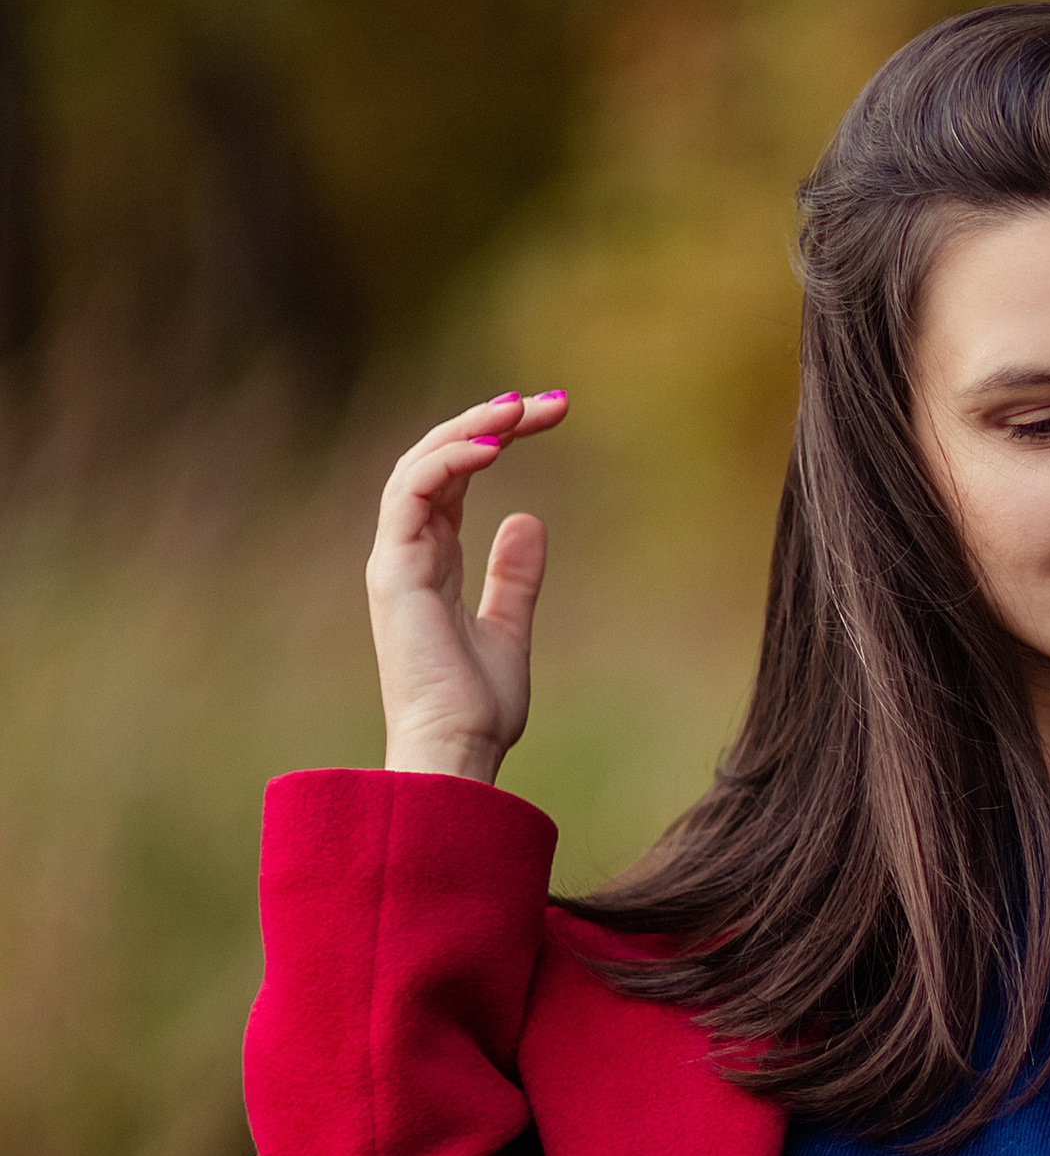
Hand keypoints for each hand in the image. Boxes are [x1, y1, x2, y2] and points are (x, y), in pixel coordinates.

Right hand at [366, 390, 568, 782]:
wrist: (455, 751)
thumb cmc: (476, 708)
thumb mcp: (509, 630)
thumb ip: (514, 577)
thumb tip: (528, 520)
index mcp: (429, 562)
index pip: (452, 478)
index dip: (492, 439)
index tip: (545, 417)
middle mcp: (405, 553)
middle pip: (436, 461)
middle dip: (487, 422)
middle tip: (548, 404)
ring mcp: (395, 559)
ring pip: (418, 465)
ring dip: (469, 429)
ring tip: (521, 412)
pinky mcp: (394, 569)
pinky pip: (412, 493)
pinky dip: (450, 460)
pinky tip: (495, 446)